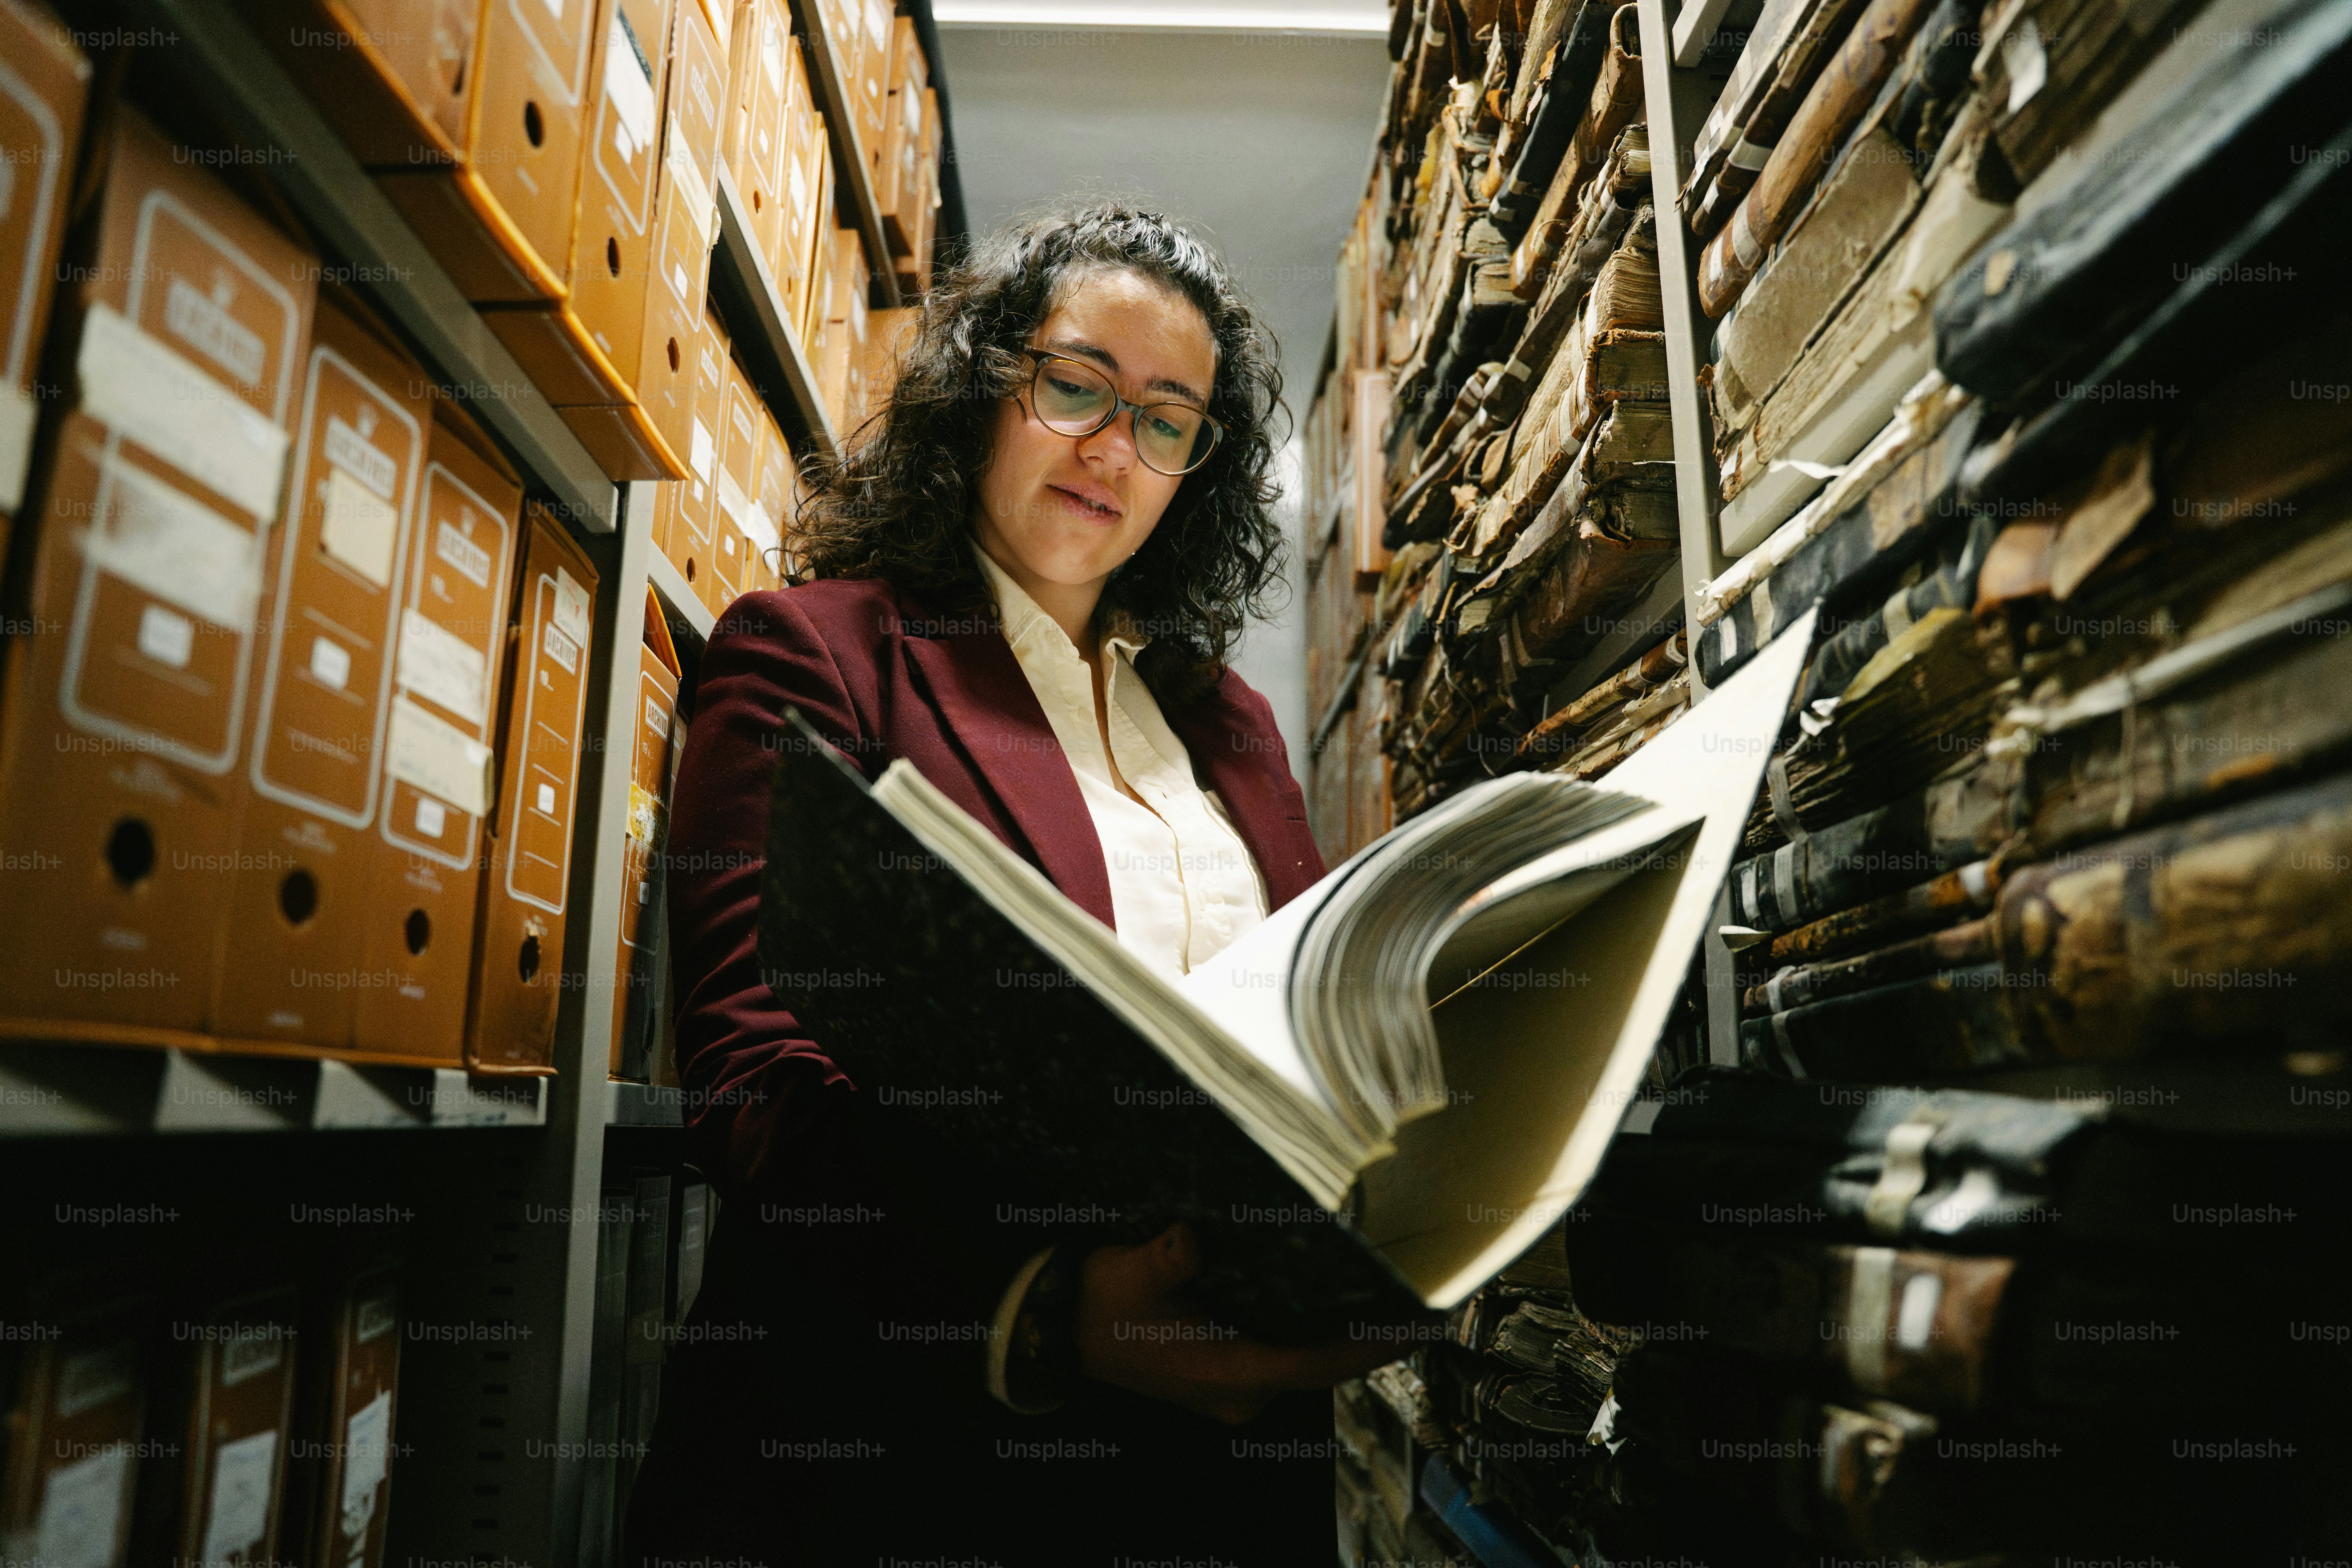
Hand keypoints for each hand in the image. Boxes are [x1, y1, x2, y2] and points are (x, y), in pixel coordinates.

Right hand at [1073, 1221, 1402, 1425]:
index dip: (1373, 1346)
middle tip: (1415, 1294)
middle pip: (1321, 1364)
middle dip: (1367, 1334)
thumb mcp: (1133, 1274)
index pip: (1319, 1363)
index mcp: (1225, 1372)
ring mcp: (1230, 1389)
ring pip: (1304, 1361)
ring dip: (1340, 1334)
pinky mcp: (1222, 1376)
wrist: (1061, 1331)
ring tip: (1386, 1293)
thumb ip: (1168, 1258)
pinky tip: (1334, 1299)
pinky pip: (1284, 1356)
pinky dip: (1311, 1333)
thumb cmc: (1100, 1304)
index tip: (1420, 1324)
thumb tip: (1193, 1239)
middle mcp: (1237, 1391)